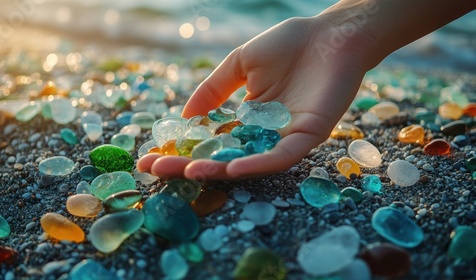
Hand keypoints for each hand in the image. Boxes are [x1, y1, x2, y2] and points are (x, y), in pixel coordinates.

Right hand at [137, 16, 376, 179]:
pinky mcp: (308, 136)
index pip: (209, 141)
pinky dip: (257, 164)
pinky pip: (280, 157)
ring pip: (249, 162)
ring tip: (188, 172)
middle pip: (223, 156)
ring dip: (218, 170)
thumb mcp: (240, 64)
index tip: (149, 157)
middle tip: (156, 170)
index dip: (181, 149)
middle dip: (189, 165)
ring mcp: (285, 138)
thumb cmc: (289, 45)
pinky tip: (231, 168)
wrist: (331, 34)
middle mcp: (264, 135)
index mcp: (248, 119)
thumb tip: (183, 117)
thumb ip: (214, 90)